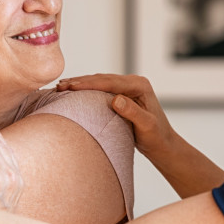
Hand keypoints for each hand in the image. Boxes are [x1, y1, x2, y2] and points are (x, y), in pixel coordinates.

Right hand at [56, 73, 174, 158]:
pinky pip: (101, 89)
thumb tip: (115, 99)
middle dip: (80, 81)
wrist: (162, 144)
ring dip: (80, 84)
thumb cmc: (157, 137)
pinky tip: (73, 92)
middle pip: (102, 79)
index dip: (88, 84)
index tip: (70, 87)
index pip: (109, 82)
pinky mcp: (122, 94)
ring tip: (61, 86)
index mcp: (140, 85)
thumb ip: (133, 112)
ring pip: (99, 82)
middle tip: (60, 85)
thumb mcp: (147, 126)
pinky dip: (86, 89)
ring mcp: (127, 87)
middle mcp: (134, 83)